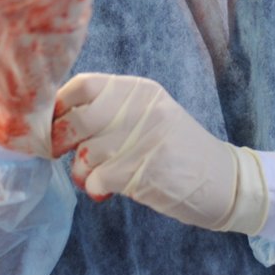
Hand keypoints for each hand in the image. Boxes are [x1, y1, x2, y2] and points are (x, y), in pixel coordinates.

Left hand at [52, 73, 268, 234]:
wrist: (222, 180)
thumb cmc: (176, 149)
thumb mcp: (150, 115)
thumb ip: (111, 111)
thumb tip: (55, 118)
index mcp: (140, 91)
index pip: (83, 85)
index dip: (58, 105)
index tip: (52, 122)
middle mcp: (141, 110)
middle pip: (76, 120)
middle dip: (59, 141)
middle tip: (61, 153)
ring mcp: (142, 141)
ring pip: (82, 155)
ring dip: (80, 171)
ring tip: (95, 175)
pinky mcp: (142, 172)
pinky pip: (95, 180)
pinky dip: (95, 188)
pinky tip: (109, 189)